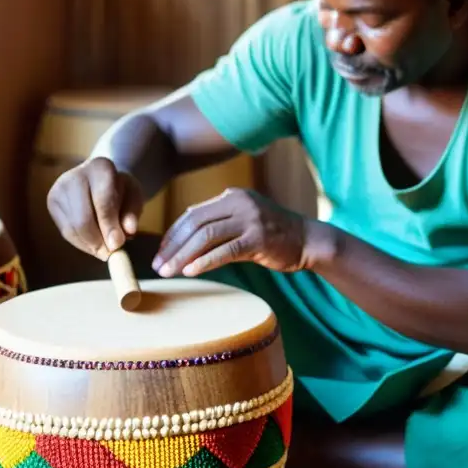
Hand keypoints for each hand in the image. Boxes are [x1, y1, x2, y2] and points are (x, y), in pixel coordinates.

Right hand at [46, 157, 144, 260]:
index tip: (117, 246)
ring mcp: (58, 189)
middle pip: (83, 219)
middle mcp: (74, 176)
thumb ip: (132, 213)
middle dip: (97, 241)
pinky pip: (65, 231)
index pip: (103, 202)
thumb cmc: (120, 189)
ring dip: (89, 245)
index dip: (110, 227)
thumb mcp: (134, 197)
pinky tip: (92, 246)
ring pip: (72, 228)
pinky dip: (80, 243)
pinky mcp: (51, 203)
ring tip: (104, 251)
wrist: (99, 177)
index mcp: (100, 168)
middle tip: (110, 254)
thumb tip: (128, 233)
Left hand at [152, 188, 313, 277]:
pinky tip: (191, 271)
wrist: (308, 240)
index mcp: (231, 196)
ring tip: (168, 271)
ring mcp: (250, 219)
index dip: (173, 235)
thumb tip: (185, 244)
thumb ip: (219, 226)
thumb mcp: (244, 222)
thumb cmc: (273, 235)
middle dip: (173, 246)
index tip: (161, 253)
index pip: (192, 214)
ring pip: (206, 236)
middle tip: (158, 266)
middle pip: (195, 223)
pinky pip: (225, 250)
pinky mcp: (259, 238)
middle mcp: (239, 203)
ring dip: (183, 256)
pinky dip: (205, 261)